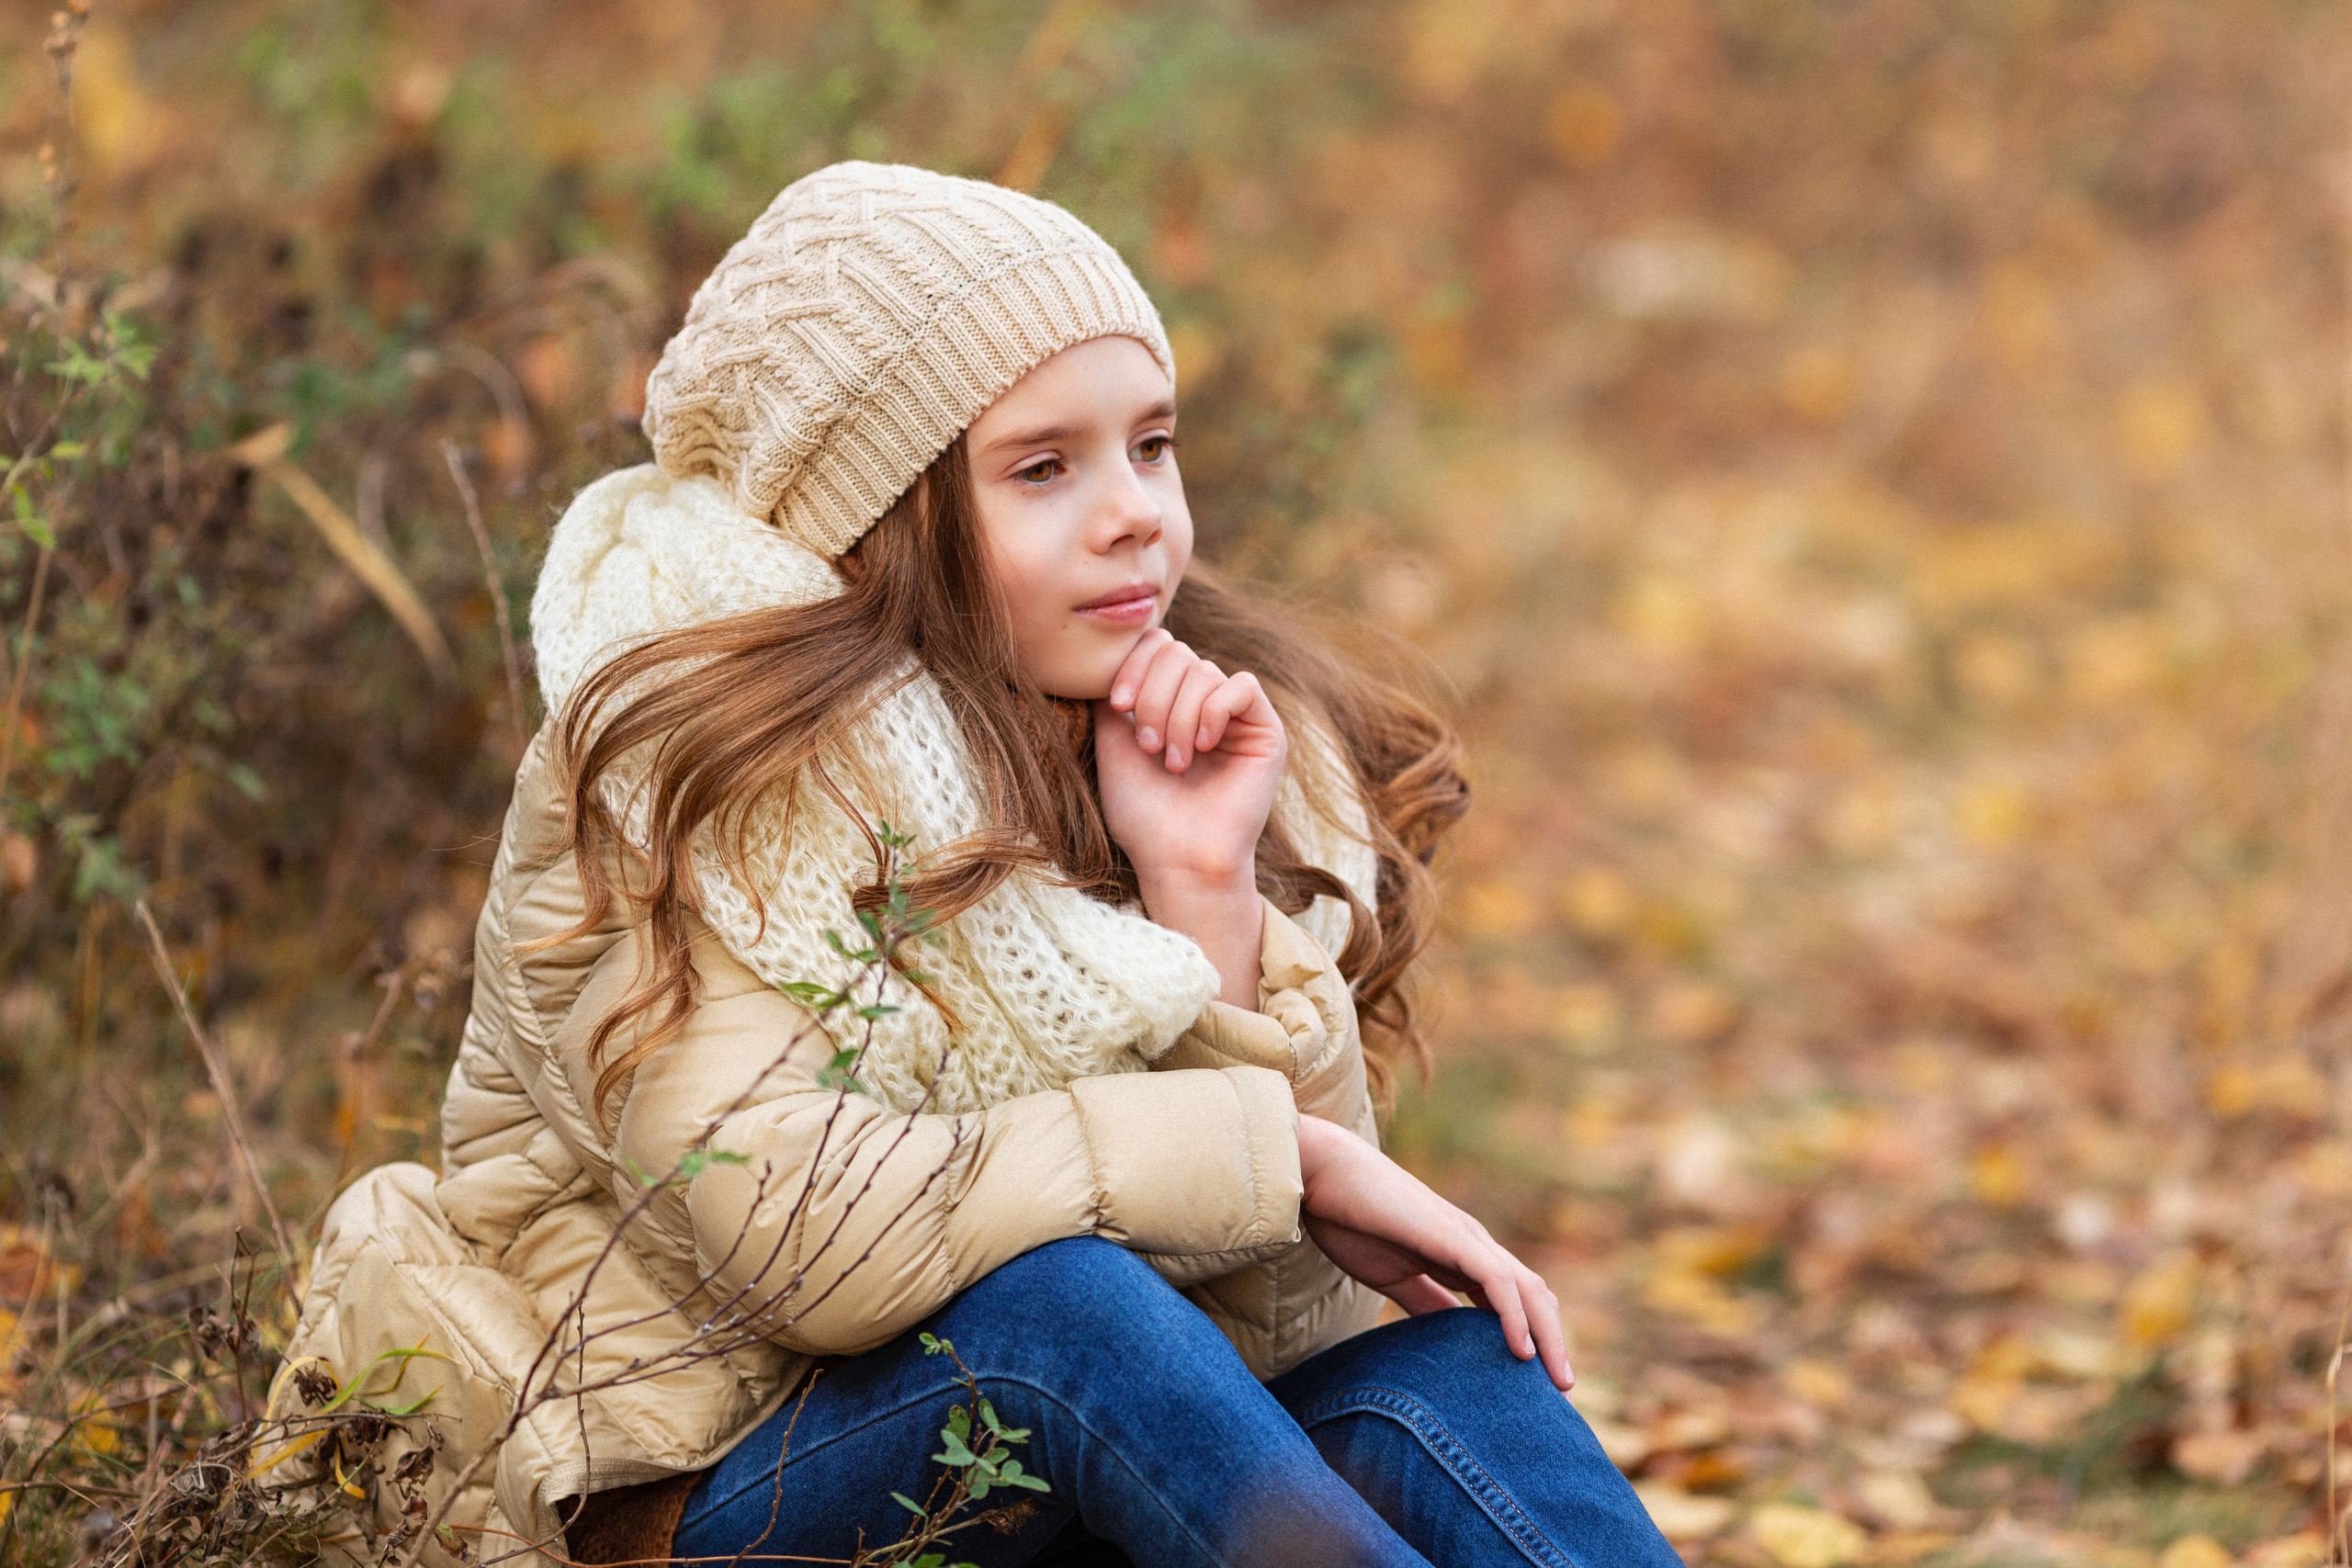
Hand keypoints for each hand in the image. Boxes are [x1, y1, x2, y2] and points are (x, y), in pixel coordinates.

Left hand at [1092, 629, 1286, 884]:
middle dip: (1155, 696)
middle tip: (1149, 747)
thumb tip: (1117, 651)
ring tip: (1174, 762)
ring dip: (1179, 716)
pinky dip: (1214, 712)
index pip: (1156, 645)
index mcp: (1167, 701)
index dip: (1134, 663)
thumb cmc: (1142, 812)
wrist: (1177, 858)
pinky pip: (1242, 687)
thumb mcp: (1113, 741)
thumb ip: (1115, 692)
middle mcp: (1202, 702)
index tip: (1117, 705)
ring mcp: (1235, 716)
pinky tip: (1203, 747)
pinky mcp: (1266, 731)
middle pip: (1177, 652)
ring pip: (1205, 671)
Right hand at [1296, 1115, 1572, 1389]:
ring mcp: (1467, 1238)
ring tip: (1557, 1381)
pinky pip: (1496, 1281)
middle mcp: (1475, 1246)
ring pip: (1527, 1290)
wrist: (1322, 1173)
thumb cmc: (1350, 1221)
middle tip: (1562, 1393)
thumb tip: (1448, 1337)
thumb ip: (1426, 1302)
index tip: (1536, 1388)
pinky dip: (1515, 1316)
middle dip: (1552, 1344)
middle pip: (1533, 1298)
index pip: (1514, 1302)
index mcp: (1463, 1257)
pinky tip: (1521, 1350)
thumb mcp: (1395, 1277)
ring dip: (1548, 1337)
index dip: (1533, 1341)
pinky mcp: (1451, 1236)